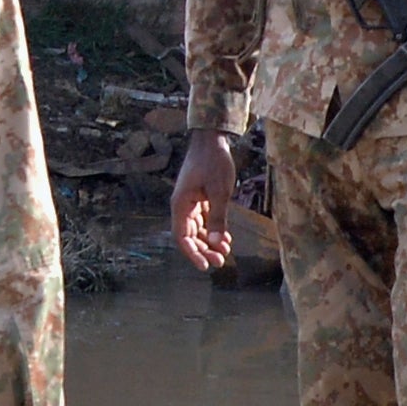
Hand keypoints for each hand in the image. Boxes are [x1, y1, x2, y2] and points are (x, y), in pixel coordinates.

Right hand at [168, 132, 237, 272]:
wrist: (212, 139)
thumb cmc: (214, 162)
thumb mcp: (219, 191)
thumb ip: (217, 218)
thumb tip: (214, 242)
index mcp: (181, 204)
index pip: (181, 236)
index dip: (192, 253)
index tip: (205, 266)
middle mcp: (183, 205)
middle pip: (189, 235)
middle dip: (203, 250)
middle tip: (221, 262)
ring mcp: (191, 201)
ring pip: (197, 229)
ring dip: (209, 241)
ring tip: (225, 251)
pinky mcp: (200, 197)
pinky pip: (204, 219)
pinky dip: (213, 229)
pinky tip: (225, 237)